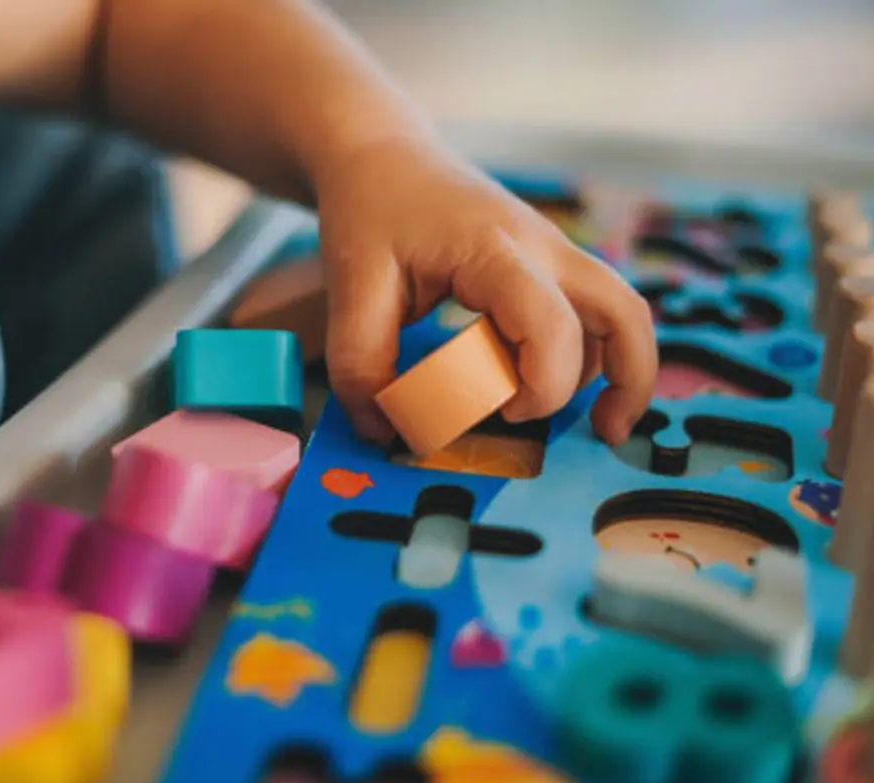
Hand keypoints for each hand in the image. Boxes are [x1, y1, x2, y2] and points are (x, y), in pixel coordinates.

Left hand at [315, 137, 656, 446]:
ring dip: (619, 367)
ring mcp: (551, 252)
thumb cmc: (370, 211)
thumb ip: (361, 365)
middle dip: (627, 381)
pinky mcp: (545, 264)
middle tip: (601, 433)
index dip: (540, 385)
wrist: (381, 155)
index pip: (551, 325)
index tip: (500, 413)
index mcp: (494, 251)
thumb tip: (386, 430)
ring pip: (620, 310)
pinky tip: (554, 386)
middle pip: (625, 311)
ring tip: (600, 423)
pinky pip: (591, 311)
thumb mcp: (350, 287)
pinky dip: (590, 353)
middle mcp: (541, 248)